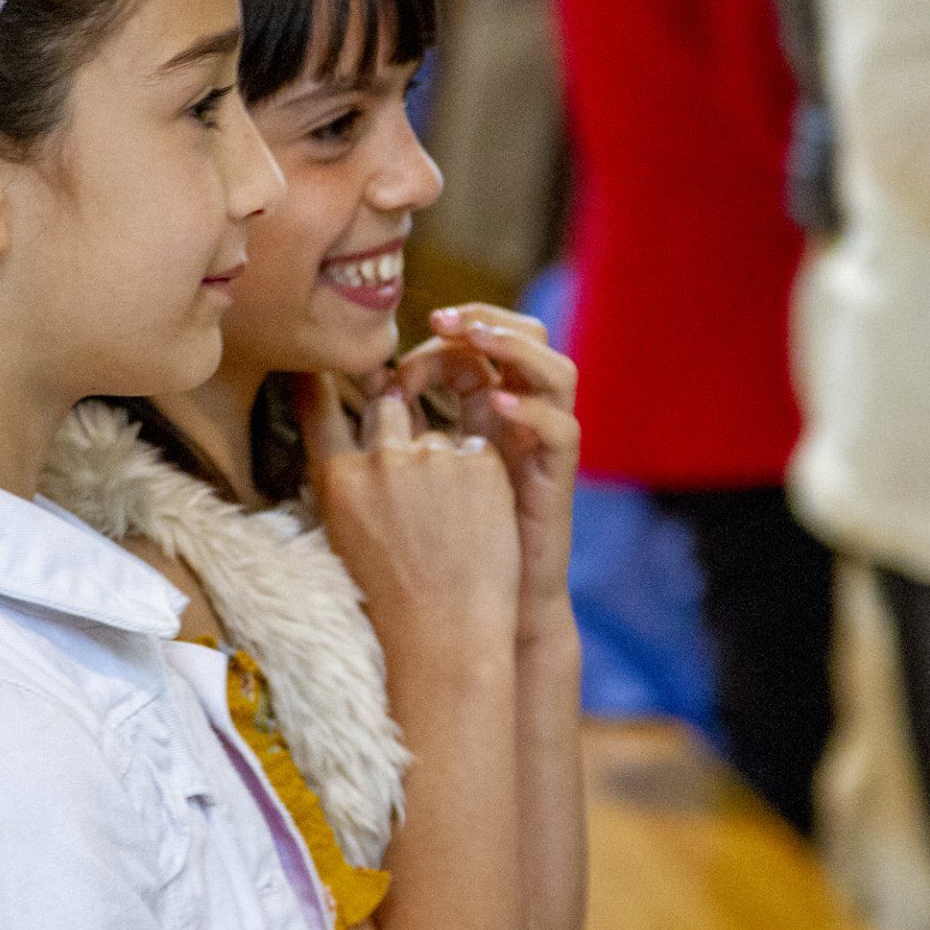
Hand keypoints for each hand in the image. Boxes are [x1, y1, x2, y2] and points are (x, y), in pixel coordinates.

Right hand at [298, 372, 521, 666]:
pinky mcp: (481, 463)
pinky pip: (477, 449)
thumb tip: (359, 440)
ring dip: (445, 464)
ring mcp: (433, 458)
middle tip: (414, 467)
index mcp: (337, 479)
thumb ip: (350, 483)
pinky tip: (477, 523)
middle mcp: (380, 459)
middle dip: (400, 421)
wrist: (444, 639)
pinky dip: (480, 479)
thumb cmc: (389, 600)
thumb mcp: (345, 538)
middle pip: (388, 405)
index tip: (321, 362)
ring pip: (438, 433)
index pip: (319, 408)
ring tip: (450, 524)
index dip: (319, 380)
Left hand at [395, 305, 577, 639]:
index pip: (482, 342)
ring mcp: (546, 446)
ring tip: (478, 341)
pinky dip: (532, 411)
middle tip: (441, 319)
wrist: (484, 610)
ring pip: (559, 371)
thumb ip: (404, 424)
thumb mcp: (417, 470)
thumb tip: (366, 379)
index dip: (447, 332)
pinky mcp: (558, 478)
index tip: (403, 350)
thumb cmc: (446, 542)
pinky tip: (496, 404)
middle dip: (486, 318)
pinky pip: (562, 429)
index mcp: (491, 407)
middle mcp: (526, 417)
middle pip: (528, 338)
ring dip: (516, 348)